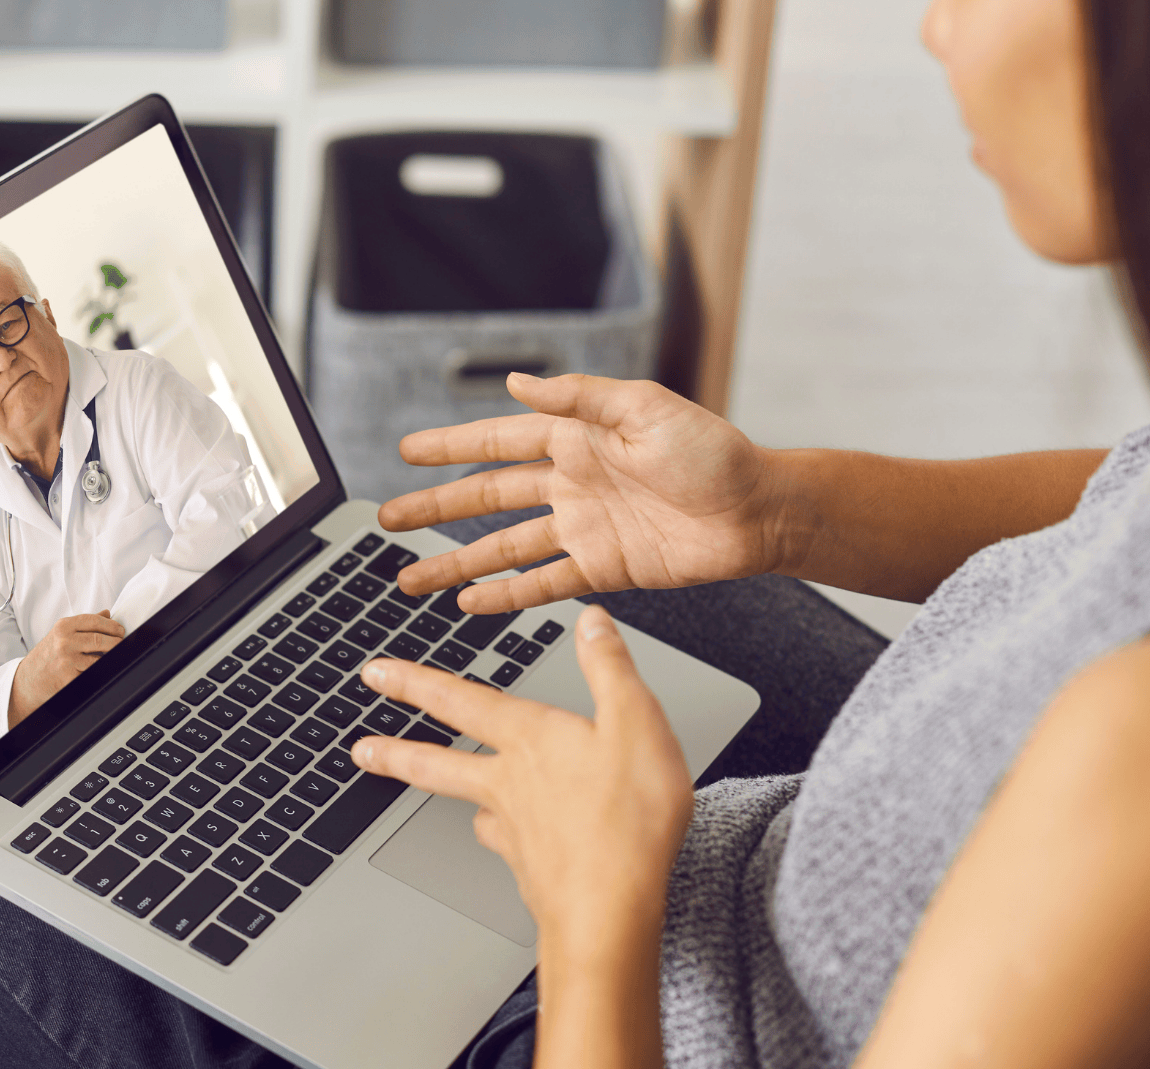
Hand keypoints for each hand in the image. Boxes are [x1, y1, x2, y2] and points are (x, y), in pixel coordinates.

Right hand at [9, 610, 124, 723]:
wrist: (28, 680)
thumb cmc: (46, 656)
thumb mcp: (61, 634)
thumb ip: (84, 624)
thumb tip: (107, 614)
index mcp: (63, 627)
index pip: (94, 621)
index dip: (112, 626)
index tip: (120, 631)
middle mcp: (64, 642)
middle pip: (100, 640)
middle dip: (117, 642)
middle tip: (122, 644)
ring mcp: (66, 661)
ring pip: (99, 658)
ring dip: (109, 658)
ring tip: (111, 656)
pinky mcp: (70, 679)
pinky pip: (92, 673)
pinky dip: (99, 671)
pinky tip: (98, 669)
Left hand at [351, 607, 693, 959]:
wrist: (610, 909)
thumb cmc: (626, 820)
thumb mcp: (635, 723)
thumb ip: (609, 668)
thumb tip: (590, 621)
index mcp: (529, 740)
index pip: (459, 701)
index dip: (414, 683)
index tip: (376, 674)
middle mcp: (509, 785)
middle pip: (437, 763)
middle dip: (395, 751)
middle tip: (360, 749)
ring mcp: (514, 832)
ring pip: (467, 804)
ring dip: (444, 794)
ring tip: (429, 790)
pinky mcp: (529, 870)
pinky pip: (504, 844)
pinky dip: (500, 835)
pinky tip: (505, 838)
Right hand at [380, 372, 784, 613]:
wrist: (760, 512)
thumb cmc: (716, 453)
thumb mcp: (646, 407)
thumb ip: (579, 397)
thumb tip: (520, 382)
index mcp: (577, 438)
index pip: (497, 442)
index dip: (450, 447)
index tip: (406, 452)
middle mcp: (571, 485)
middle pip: (486, 498)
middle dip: (434, 509)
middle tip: (388, 519)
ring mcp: (583, 529)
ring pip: (503, 549)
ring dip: (457, 563)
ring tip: (413, 579)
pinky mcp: (602, 570)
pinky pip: (542, 584)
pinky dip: (506, 597)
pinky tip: (471, 605)